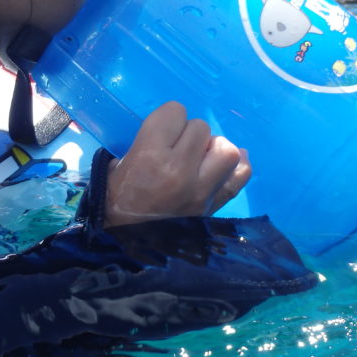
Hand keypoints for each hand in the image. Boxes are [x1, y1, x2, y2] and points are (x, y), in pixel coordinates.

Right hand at [104, 101, 250, 226]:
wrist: (124, 245)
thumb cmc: (116, 201)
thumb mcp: (119, 164)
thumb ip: (148, 141)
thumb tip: (174, 132)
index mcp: (149, 156)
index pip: (175, 111)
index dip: (168, 119)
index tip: (161, 132)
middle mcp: (179, 170)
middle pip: (200, 127)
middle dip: (188, 134)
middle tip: (176, 149)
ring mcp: (201, 190)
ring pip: (225, 149)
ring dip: (213, 148)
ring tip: (200, 158)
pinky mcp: (214, 206)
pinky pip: (239, 177)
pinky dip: (239, 165)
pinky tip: (229, 162)